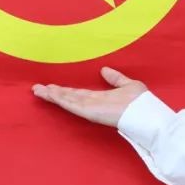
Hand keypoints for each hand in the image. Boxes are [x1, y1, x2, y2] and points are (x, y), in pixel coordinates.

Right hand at [32, 67, 147, 127]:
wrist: (146, 114)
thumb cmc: (140, 102)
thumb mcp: (128, 85)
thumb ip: (116, 78)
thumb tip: (104, 70)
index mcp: (101, 98)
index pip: (80, 94)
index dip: (67, 90)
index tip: (54, 86)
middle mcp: (93, 104)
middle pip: (70, 97)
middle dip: (54, 92)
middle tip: (38, 88)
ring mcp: (90, 108)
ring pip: (67, 100)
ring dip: (53, 95)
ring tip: (38, 90)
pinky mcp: (90, 112)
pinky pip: (72, 104)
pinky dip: (60, 99)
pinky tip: (50, 94)